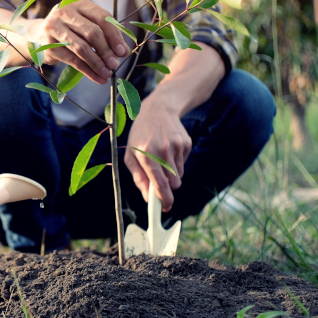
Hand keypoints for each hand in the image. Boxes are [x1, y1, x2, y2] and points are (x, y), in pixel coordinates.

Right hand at [28, 0, 129, 83]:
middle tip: (115, 65)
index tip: (122, 51)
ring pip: (81, 48)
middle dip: (106, 51)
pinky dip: (87, 71)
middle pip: (92, 32)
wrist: (38, 35)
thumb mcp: (87, 26)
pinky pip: (72, 60)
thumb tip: (124, 52)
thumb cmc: (70, 29)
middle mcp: (64, 12)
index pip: (101, 17)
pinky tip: (98, 78)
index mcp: (79, 3)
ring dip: (97, 63)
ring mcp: (54, 27)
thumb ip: (106, 35)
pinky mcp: (48, 45)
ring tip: (108, 74)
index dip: (114, 35)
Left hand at [123, 96, 191, 211]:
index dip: (164, 199)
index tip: (165, 208)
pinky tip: (168, 150)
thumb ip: (139, 177)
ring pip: (179, 175)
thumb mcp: (131, 155)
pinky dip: (176, 163)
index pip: (159, 183)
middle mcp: (163, 150)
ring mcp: (176, 146)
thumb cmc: (140, 135)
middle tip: (160, 181)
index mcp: (146, 154)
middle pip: (174, 184)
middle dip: (168, 187)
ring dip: (171, 174)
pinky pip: (183, 164)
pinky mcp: (186, 143)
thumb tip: (147, 197)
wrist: (158, 109)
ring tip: (161, 159)